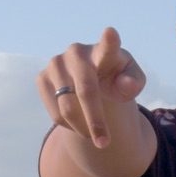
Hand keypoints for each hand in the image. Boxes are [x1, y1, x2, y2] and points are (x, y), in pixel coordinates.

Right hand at [38, 26, 145, 147]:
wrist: (91, 77)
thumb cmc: (116, 77)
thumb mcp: (131, 81)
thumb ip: (134, 83)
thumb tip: (126, 86)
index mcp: (104, 51)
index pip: (108, 46)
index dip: (109, 41)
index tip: (111, 33)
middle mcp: (77, 52)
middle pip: (86, 92)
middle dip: (95, 120)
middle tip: (104, 143)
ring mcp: (56, 63)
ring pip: (68, 108)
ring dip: (83, 127)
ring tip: (95, 133)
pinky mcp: (42, 77)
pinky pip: (55, 113)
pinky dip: (69, 125)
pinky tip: (77, 119)